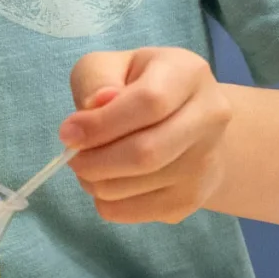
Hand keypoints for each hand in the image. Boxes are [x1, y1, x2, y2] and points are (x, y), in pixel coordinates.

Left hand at [60, 47, 234, 223]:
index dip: (101, 123)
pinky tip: (108, 182)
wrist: (187, 123)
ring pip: (139, 186)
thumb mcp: (111, 65)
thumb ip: (97, 79)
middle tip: (74, 157)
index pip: (149, 103)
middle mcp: (210, 117)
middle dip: (96, 160)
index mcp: (189, 73)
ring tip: (90, 166)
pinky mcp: (194, 198)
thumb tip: (95, 107)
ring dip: (97, 182)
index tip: (68, 133)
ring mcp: (206, 162)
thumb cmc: (139, 86)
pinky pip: (138, 212)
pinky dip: (109, 202)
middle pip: (147, 152)